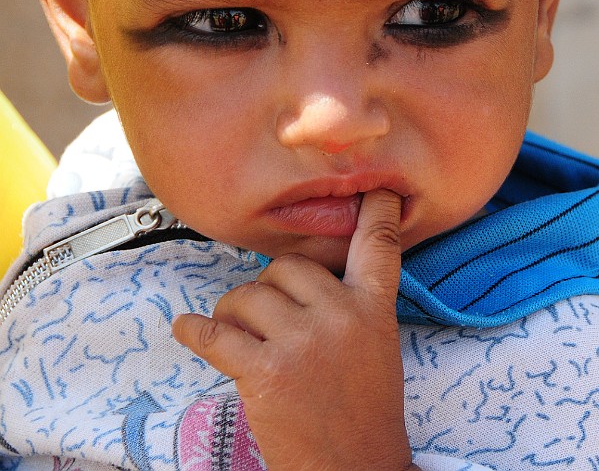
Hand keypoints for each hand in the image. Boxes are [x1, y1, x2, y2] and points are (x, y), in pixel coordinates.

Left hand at [172, 190, 415, 470]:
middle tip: (265, 317)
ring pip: (248, 296)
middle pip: (286, 267)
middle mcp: (341, 316)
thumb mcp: (376, 345)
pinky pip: (217, 335)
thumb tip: (299, 275)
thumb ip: (350, 303)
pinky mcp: (266, 371)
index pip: (379, 246)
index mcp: (373, 308)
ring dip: (234, 313)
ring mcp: (303, 342)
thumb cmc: (364, 409)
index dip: (377, 211)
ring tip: (239, 337)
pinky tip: (188, 329)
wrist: (356, 470)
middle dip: (268, 288)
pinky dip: (196, 331)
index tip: (375, 186)